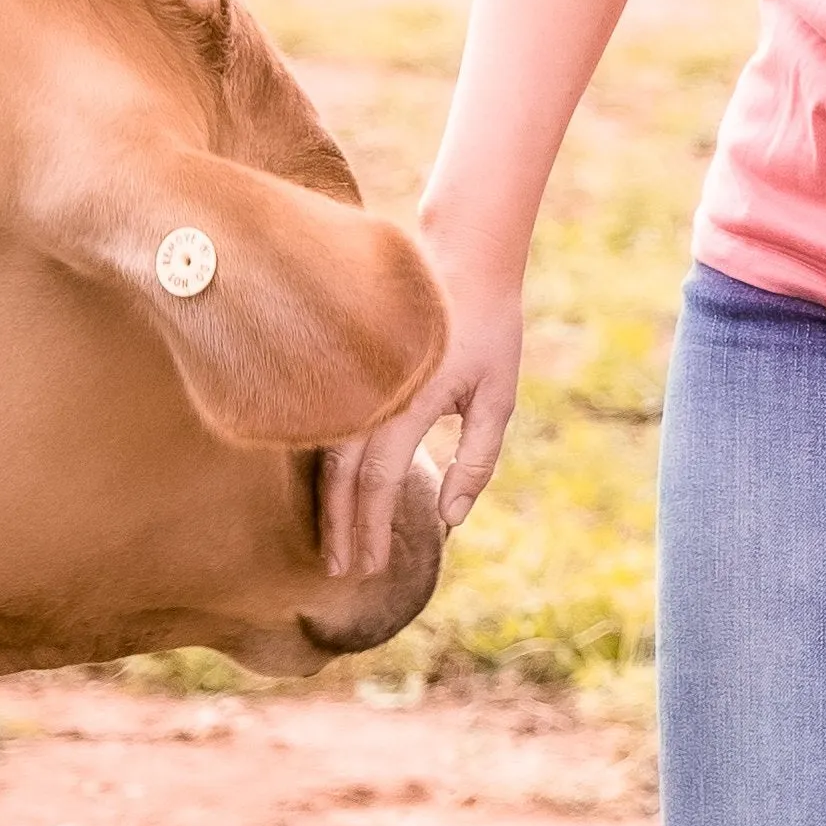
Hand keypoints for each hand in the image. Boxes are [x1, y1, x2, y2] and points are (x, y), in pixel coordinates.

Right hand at [320, 230, 521, 585]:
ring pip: (326, 453)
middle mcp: (372, 392)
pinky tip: (331, 495)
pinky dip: (326, 468)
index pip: (377, 481)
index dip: (369, 529)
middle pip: (341, 476)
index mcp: (409, 400)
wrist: (461, 252)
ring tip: (332, 545)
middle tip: (342, 573)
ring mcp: (355, 376)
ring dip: (328, 503)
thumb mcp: (498, 396)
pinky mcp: (350, 367)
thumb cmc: (488, 325)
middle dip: (341, 528)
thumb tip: (451, 519)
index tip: (369, 567)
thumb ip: (476, 459)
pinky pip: (328, 427)